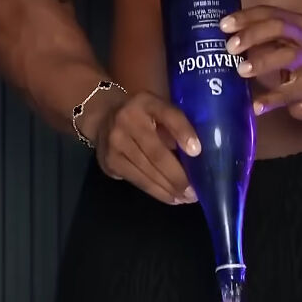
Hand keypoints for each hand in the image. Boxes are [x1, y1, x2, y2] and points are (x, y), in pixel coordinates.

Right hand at [95, 91, 200, 205]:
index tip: (197, 152)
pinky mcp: (110, 161)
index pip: (169, 115)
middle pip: (157, 153)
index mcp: (147, 102)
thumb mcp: (160, 109)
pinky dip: (156, 191)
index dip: (183, 132)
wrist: (104, 116)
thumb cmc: (144, 115)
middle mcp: (128, 120)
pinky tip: (170, 197)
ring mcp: (115, 142)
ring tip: (185, 198)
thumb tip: (196, 156)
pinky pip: (137, 180)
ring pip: (147, 171)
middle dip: (178, 176)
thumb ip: (176, 126)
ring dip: (169, 188)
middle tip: (194, 193)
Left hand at [220, 6, 301, 119]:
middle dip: (252, 35)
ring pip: (289, 55)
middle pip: (279, 28)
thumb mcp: (280, 47)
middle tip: (230, 47)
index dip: (246, 17)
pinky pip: (291, 93)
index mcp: (296, 25)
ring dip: (262, 62)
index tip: (224, 25)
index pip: (270, 13)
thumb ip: (257, 40)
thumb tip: (221, 38)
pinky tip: (255, 105)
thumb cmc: (295, 65)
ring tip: (241, 71)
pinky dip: (271, 99)